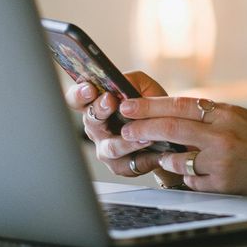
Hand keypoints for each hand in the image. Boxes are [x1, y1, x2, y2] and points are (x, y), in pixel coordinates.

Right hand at [63, 71, 180, 184]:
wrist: (168, 133)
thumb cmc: (151, 107)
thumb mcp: (145, 87)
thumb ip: (133, 80)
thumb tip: (121, 82)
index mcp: (97, 106)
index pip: (77, 99)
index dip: (79, 94)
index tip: (89, 88)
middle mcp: (96, 128)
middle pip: (90, 120)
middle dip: (100, 109)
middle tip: (110, 101)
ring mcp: (105, 148)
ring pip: (110, 147)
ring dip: (127, 141)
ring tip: (145, 135)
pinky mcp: (119, 166)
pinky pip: (129, 164)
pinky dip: (145, 157)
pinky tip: (157, 153)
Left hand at [118, 97, 246, 197]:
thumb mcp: (240, 116)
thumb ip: (210, 114)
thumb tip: (174, 111)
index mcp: (225, 112)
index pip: (179, 104)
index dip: (150, 105)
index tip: (128, 105)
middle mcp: (221, 134)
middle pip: (171, 128)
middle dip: (142, 129)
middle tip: (124, 130)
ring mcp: (221, 161)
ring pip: (176, 159)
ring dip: (165, 158)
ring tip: (163, 155)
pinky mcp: (222, 184)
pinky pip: (191, 180)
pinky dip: (187, 176)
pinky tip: (194, 172)